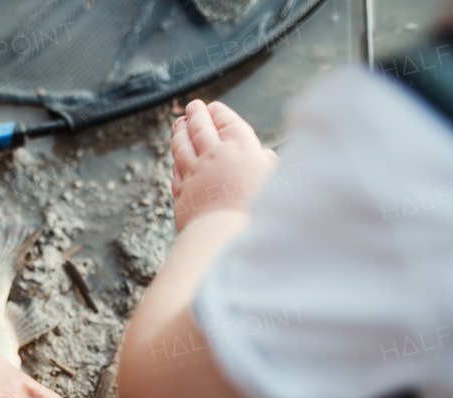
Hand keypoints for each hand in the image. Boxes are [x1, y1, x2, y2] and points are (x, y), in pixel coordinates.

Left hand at [171, 100, 278, 232]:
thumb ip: (268, 166)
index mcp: (241, 148)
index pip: (227, 122)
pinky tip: (176, 161)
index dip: (219, 113)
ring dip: (180, 133)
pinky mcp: (182, 193)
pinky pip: (176, 173)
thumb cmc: (260, 209)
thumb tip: (265, 157)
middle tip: (193, 106)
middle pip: (200, 128)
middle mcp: (214, 156)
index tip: (213, 107)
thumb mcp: (276, 181)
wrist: (229, 236)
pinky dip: (176, 163)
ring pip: (182, 147)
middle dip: (196, 115)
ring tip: (178, 124)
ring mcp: (194, 174)